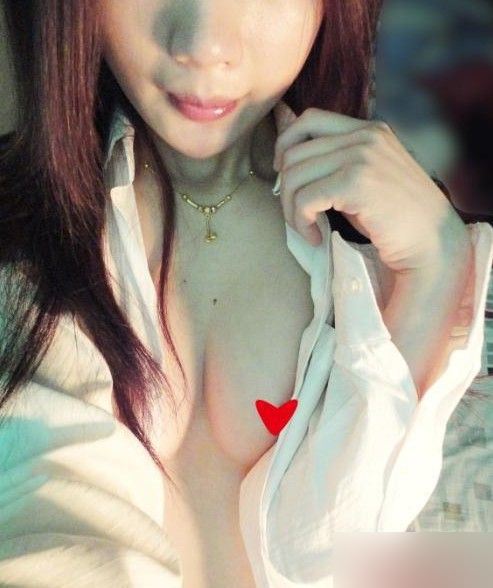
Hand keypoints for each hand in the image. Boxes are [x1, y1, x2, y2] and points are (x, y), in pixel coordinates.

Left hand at [273, 106, 468, 273]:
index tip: (284, 176)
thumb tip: (285, 158)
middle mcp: (365, 136)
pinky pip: (305, 198)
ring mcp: (362, 156)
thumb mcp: (364, 180)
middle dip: (286, 190)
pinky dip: (301, 222)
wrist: (432, 243)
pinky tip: (314, 237)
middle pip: (295, 152)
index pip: (310, 119)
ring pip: (295, 176)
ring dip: (291, 210)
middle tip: (296, 217)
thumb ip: (334, 163)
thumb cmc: (395, 219)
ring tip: (306, 230)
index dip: (285, 145)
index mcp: (369, 130)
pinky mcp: (357, 182)